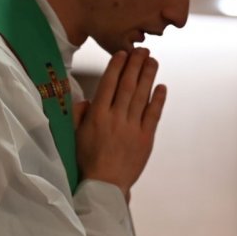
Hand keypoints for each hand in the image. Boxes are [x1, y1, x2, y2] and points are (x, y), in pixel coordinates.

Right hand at [75, 49, 166, 197]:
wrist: (105, 185)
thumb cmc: (87, 161)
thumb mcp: (75, 135)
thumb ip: (78, 114)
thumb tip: (85, 98)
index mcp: (97, 116)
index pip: (108, 84)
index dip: (116, 67)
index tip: (123, 53)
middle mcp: (115, 118)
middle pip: (127, 86)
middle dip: (135, 65)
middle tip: (142, 50)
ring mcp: (132, 128)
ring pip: (142, 96)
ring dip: (148, 76)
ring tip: (152, 61)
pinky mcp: (146, 139)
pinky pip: (153, 115)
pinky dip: (158, 100)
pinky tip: (161, 87)